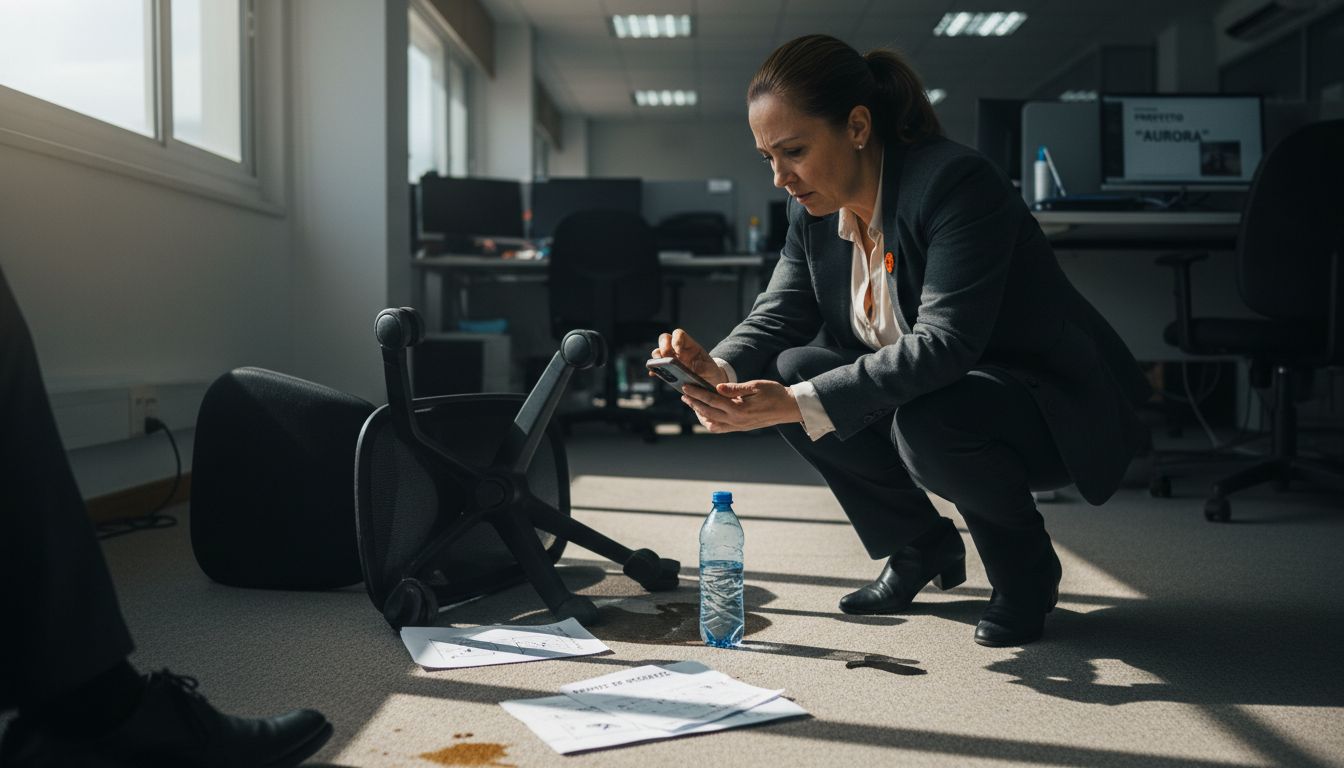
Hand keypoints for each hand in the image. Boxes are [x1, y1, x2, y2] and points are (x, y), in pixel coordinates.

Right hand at [649, 328, 725, 387]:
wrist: (707, 382)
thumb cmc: (710, 371)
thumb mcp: (712, 370)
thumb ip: (706, 368)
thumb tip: (696, 367)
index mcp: (689, 345)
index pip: (679, 334)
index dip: (676, 339)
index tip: (678, 350)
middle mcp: (678, 349)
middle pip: (665, 339)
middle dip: (663, 346)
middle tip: (666, 357)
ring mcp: (671, 358)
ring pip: (658, 351)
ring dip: (657, 357)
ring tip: (659, 365)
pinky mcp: (667, 369)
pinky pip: (656, 366)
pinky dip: (654, 369)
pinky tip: (654, 374)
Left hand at [680, 379, 802, 433]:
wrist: (789, 408)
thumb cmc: (774, 393)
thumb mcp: (756, 385)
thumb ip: (735, 388)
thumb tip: (717, 386)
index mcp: (739, 409)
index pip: (711, 400)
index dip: (696, 393)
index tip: (685, 387)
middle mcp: (737, 420)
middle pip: (708, 412)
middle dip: (694, 403)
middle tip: (683, 395)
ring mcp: (738, 426)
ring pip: (712, 423)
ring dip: (700, 414)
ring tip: (693, 403)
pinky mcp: (741, 428)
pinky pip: (721, 428)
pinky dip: (710, 422)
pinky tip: (706, 415)